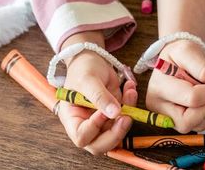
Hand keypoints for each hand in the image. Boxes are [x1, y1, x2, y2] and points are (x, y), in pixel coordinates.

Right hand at [57, 40, 136, 154]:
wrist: (91, 59)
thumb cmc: (82, 69)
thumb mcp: (88, 79)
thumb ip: (99, 97)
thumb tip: (115, 113)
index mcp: (72, 119)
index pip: (82, 136)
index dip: (94, 128)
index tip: (103, 111)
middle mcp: (86, 125)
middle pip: (100, 145)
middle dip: (116, 134)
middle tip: (126, 118)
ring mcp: (102, 121)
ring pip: (117, 132)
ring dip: (128, 114)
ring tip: (129, 91)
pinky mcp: (115, 114)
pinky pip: (127, 116)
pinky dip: (132, 104)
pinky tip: (130, 87)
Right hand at [145, 40, 204, 132]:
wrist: (174, 60)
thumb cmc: (178, 55)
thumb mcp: (188, 50)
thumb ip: (203, 67)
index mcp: (159, 86)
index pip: (191, 98)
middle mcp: (158, 104)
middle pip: (187, 120)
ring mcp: (166, 115)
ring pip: (193, 126)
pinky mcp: (176, 120)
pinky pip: (196, 126)